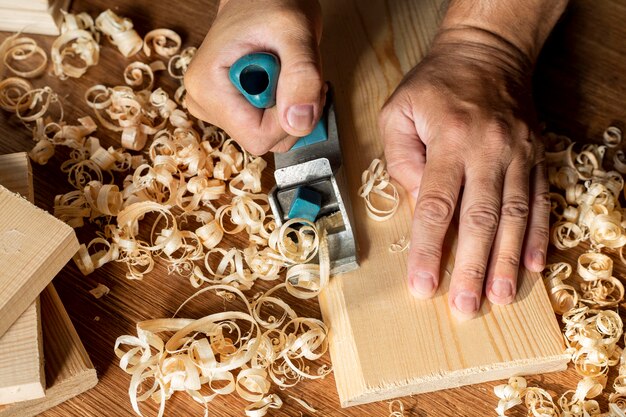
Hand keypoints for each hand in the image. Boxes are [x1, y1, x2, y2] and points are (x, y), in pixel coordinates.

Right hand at [184, 0, 324, 154]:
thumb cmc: (271, 3)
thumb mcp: (295, 32)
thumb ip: (302, 76)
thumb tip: (299, 123)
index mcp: (207, 87)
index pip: (256, 137)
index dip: (288, 120)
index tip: (300, 87)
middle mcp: (204, 102)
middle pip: (263, 140)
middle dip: (293, 114)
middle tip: (300, 77)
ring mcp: (215, 109)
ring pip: (269, 136)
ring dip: (292, 110)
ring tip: (292, 75)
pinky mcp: (230, 110)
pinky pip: (268, 128)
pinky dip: (287, 109)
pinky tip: (285, 81)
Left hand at [380, 33, 549, 319]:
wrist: (487, 51)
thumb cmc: (435, 83)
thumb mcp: (398, 111)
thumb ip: (400, 160)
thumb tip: (417, 203)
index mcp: (450, 140)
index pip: (437, 205)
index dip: (430, 250)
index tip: (423, 285)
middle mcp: (489, 149)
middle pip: (481, 219)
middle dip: (473, 267)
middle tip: (465, 306)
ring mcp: (518, 153)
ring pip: (515, 216)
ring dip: (507, 260)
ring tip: (500, 297)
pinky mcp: (535, 155)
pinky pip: (540, 199)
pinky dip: (537, 234)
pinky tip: (533, 264)